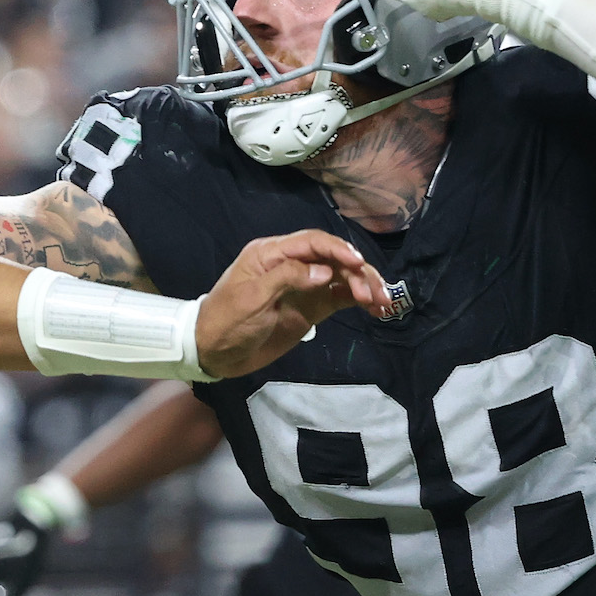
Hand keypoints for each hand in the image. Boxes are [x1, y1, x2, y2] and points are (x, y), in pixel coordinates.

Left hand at [195, 230, 390, 376]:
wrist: (213, 352)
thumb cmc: (226, 321)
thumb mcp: (251, 298)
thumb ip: (286, 279)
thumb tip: (325, 271)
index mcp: (271, 253)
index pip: (312, 242)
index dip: (337, 249)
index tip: (357, 264)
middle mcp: (291, 264)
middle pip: (332, 257)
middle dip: (357, 271)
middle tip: (372, 293)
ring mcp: (303, 286)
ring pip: (341, 276)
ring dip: (364, 285)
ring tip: (382, 303)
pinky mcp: (310, 307)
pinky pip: (340, 297)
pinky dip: (359, 300)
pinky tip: (376, 309)